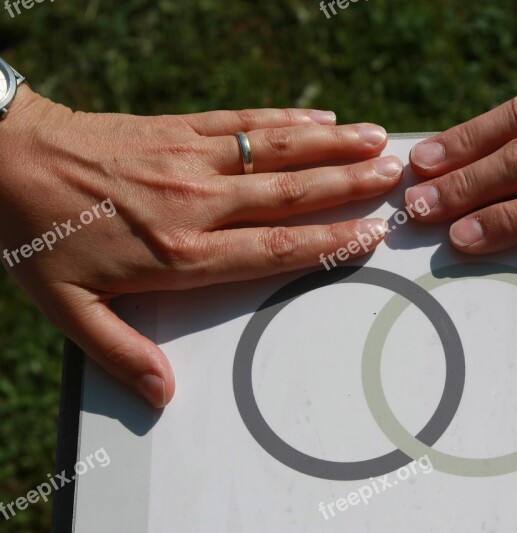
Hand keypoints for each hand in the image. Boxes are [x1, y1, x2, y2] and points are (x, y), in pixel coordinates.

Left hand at [0, 87, 401, 406]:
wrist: (4, 159)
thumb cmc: (38, 235)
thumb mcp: (67, 308)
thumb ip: (122, 352)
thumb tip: (163, 393)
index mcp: (182, 253)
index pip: (275, 247)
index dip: (330, 241)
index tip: (370, 233)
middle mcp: (199, 203)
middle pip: (291, 194)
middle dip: (350, 185)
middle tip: (396, 178)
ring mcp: (193, 159)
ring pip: (279, 151)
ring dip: (333, 146)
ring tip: (377, 141)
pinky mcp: (180, 128)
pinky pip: (244, 122)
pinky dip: (287, 119)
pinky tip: (320, 115)